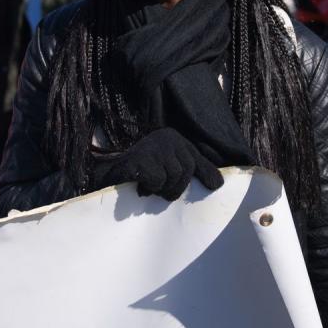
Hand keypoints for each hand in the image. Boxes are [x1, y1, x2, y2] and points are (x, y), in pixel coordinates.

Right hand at [89, 127, 223, 199]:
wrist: (107, 175)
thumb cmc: (142, 173)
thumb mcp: (171, 168)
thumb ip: (195, 171)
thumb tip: (219, 183)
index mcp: (175, 138)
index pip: (196, 160)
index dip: (205, 174)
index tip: (216, 186)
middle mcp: (166, 137)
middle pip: (186, 171)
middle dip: (175, 188)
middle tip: (161, 190)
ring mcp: (152, 146)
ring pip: (173, 177)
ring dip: (161, 189)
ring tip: (149, 186)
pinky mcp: (140, 158)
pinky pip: (157, 180)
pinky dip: (150, 187)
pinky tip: (140, 185)